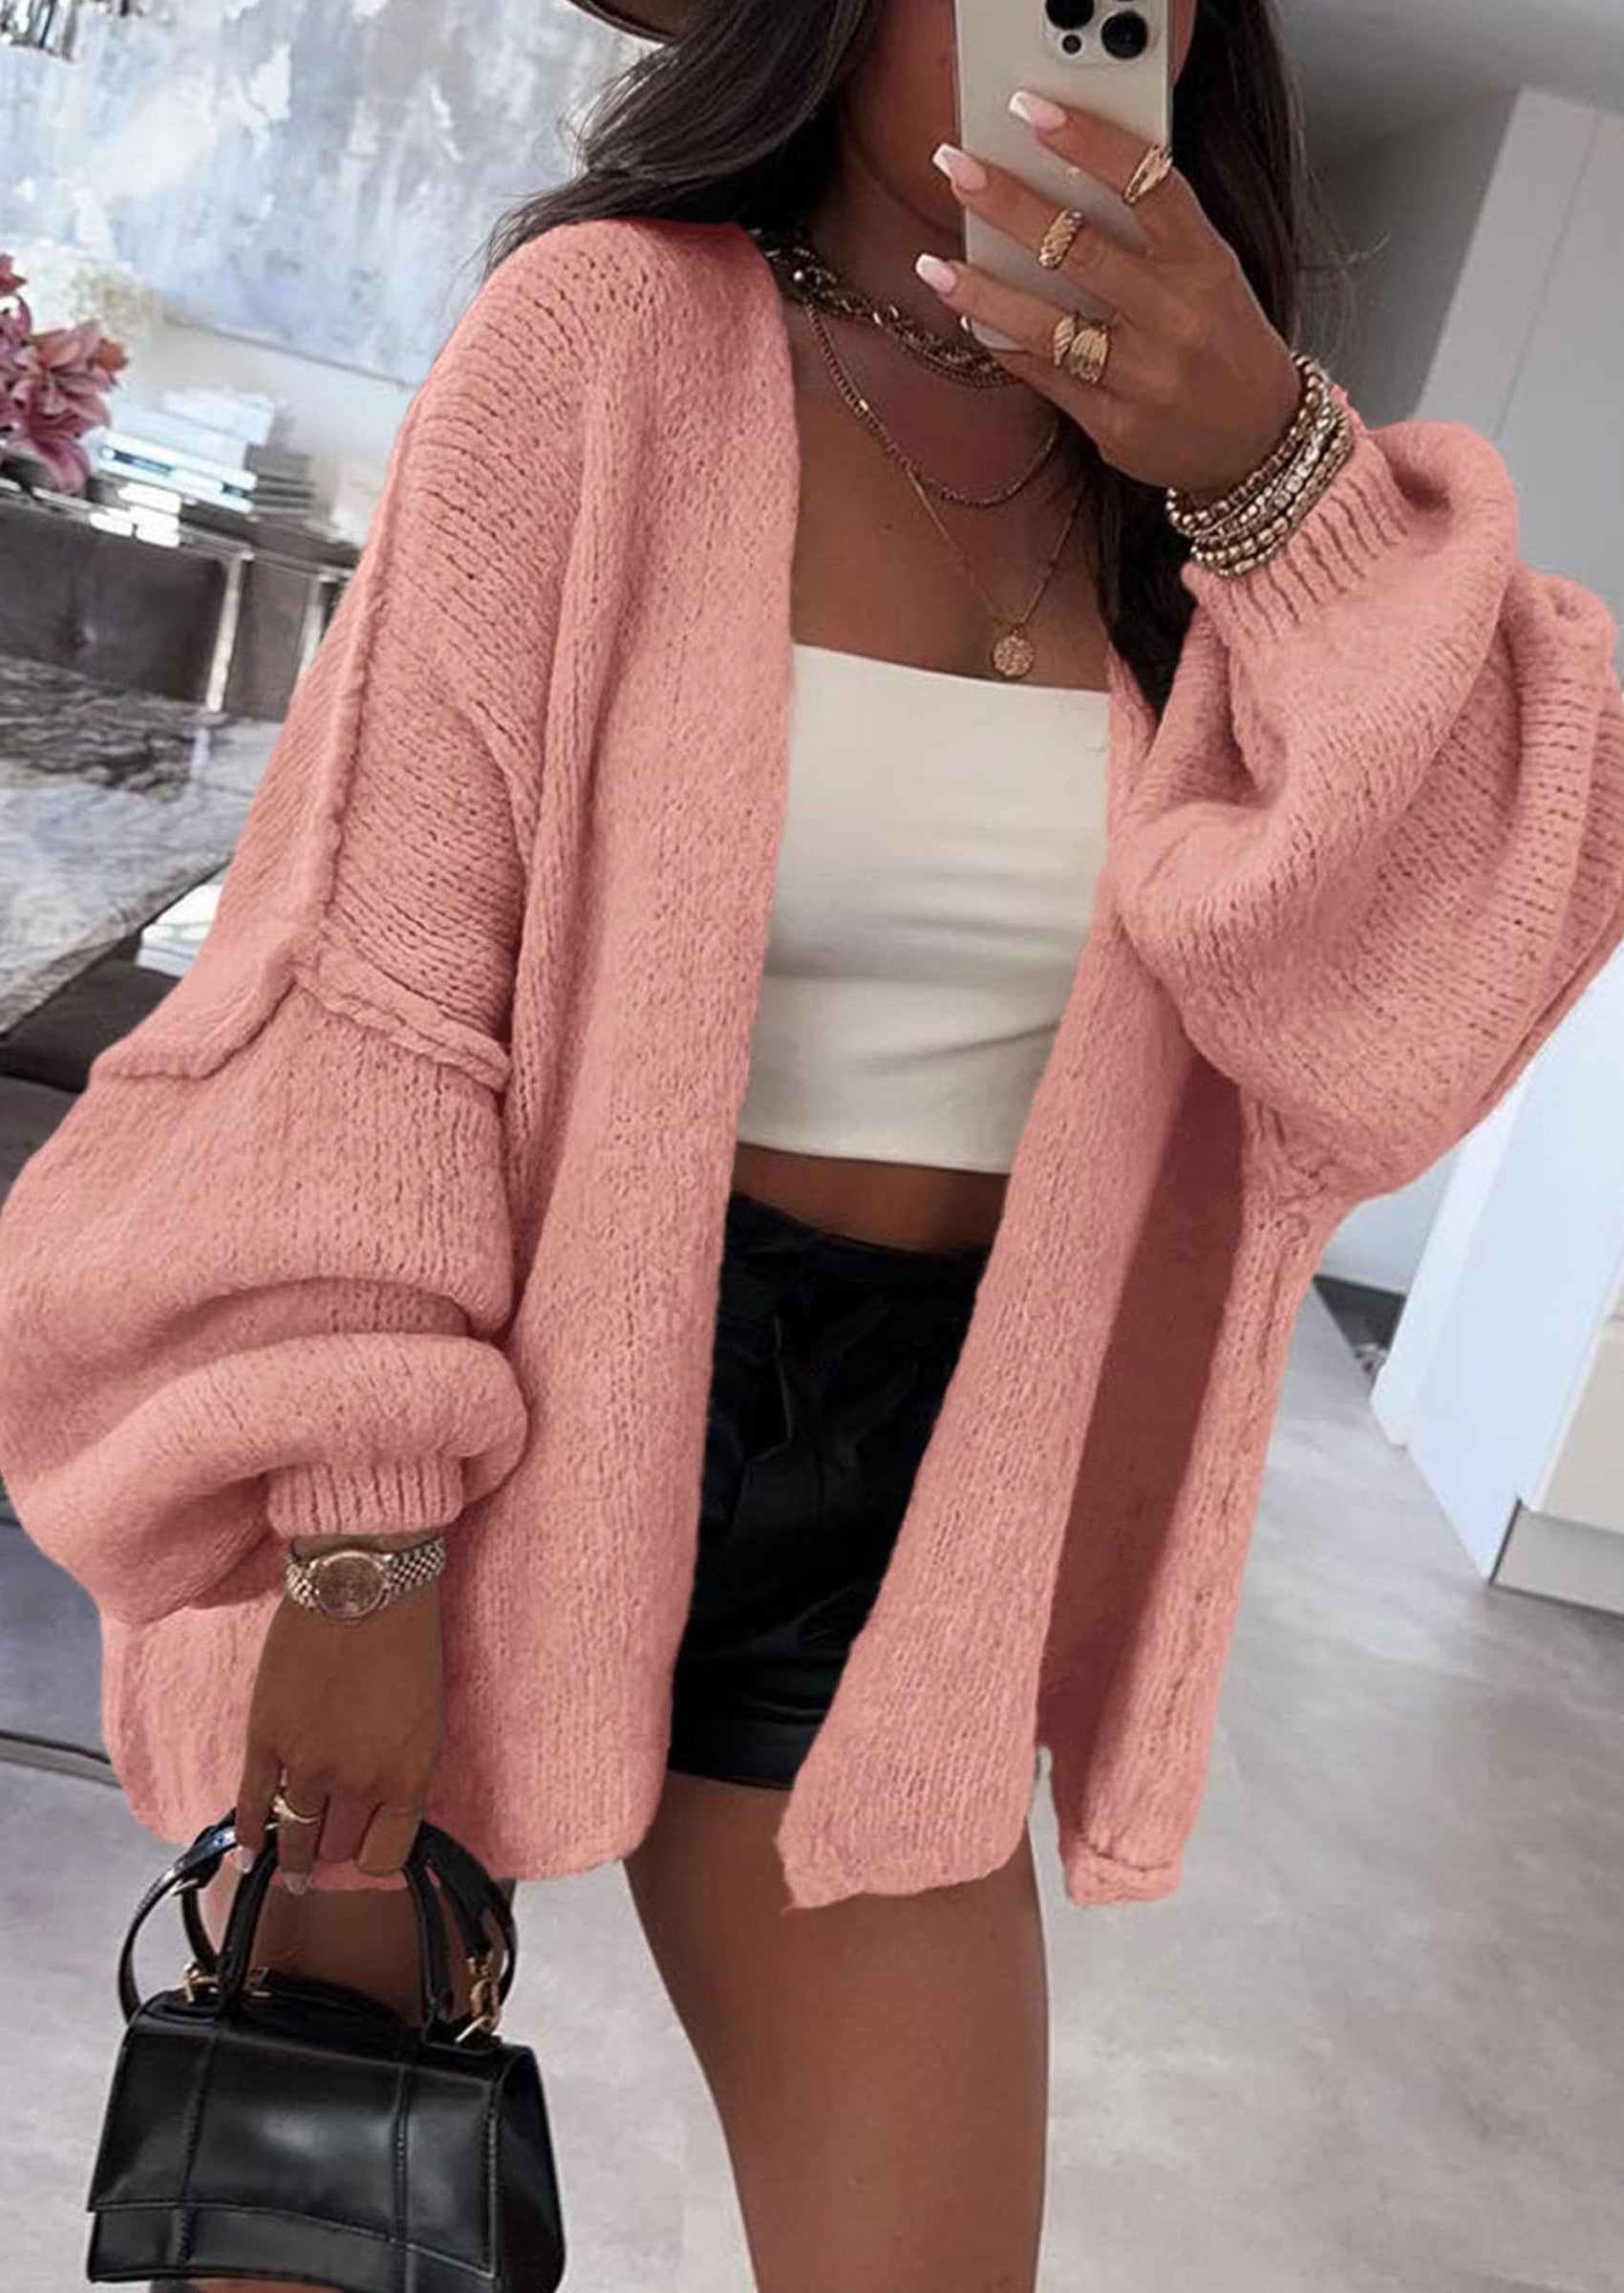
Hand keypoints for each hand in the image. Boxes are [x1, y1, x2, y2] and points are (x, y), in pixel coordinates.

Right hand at [233, 1552, 445, 1890]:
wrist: (364, 1583)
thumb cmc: (406, 1639)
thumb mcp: (427, 1715)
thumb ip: (404, 1769)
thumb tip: (381, 1811)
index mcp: (408, 1773)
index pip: (385, 1855)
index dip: (372, 1859)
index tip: (362, 1853)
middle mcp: (360, 1779)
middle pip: (337, 1847)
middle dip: (333, 1848)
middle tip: (323, 1847)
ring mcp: (309, 1762)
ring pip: (296, 1835)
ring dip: (293, 1852)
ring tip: (290, 1865)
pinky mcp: (266, 1738)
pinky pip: (252, 1804)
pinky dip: (248, 1834)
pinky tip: (248, 1852)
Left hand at [921, 96, 1303, 504]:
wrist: (1257, 440)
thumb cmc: (1223, 340)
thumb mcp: (1209, 273)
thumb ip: (1151, 235)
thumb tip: (1061, 187)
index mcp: (1205, 265)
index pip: (1148, 187)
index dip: (1091, 143)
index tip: (1036, 113)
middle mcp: (1175, 319)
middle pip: (1079, 251)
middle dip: (1009, 205)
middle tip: (956, 169)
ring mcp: (1143, 378)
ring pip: (1047, 327)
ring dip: (982, 293)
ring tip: (935, 267)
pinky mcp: (1115, 427)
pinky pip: (1045, 377)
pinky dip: (1004, 344)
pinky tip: (972, 318)